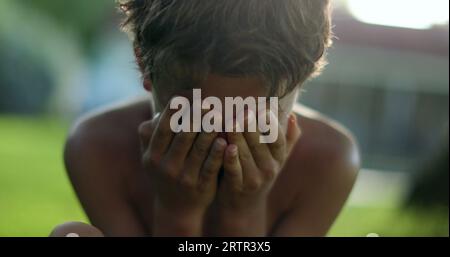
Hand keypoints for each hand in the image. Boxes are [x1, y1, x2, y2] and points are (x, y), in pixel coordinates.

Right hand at [139, 102, 226, 234]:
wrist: (176, 208)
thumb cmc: (166, 171)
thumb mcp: (153, 155)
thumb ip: (153, 131)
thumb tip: (162, 103)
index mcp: (152, 155)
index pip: (164, 128)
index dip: (175, 111)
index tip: (186, 96)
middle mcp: (165, 166)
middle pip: (182, 136)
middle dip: (196, 117)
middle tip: (208, 102)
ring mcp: (184, 177)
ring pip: (198, 150)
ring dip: (209, 131)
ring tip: (219, 116)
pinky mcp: (201, 186)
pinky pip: (210, 167)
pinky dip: (217, 154)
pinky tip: (224, 141)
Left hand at [213, 111, 300, 234]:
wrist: (244, 206)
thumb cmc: (259, 173)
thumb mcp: (276, 158)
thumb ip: (286, 138)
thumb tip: (292, 116)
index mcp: (278, 158)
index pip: (277, 137)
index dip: (270, 123)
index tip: (262, 107)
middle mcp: (269, 168)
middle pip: (260, 143)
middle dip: (251, 125)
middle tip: (243, 110)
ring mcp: (253, 179)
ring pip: (245, 154)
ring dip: (237, 137)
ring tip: (230, 121)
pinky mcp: (237, 187)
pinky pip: (234, 170)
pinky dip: (231, 158)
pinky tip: (226, 146)